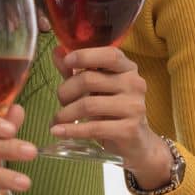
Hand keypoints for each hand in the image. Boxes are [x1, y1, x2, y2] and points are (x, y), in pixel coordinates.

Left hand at [50, 44, 165, 180]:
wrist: (137, 142)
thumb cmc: (113, 110)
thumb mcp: (96, 88)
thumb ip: (77, 70)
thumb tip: (57, 52)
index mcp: (127, 69)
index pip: (110, 55)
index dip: (85, 56)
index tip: (66, 62)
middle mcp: (134, 84)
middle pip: (89, 80)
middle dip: (66, 91)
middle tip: (60, 101)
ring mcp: (134, 107)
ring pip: (88, 105)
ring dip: (66, 113)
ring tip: (57, 120)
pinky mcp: (130, 130)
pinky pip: (94, 128)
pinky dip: (71, 130)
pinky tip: (58, 131)